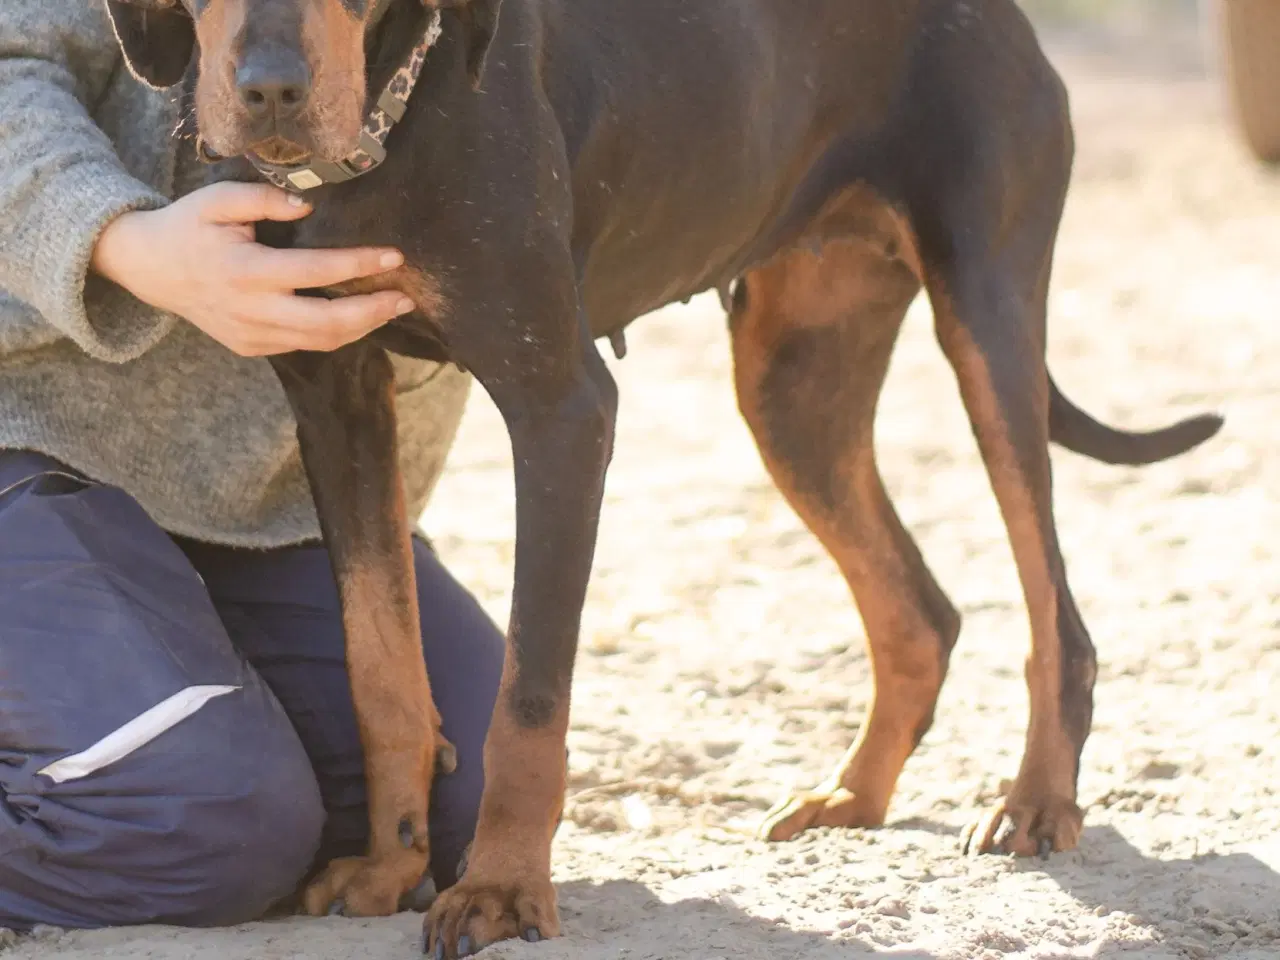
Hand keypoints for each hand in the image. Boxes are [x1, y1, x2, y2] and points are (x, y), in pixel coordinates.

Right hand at [90, 182, 413, 356]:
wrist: (149, 269)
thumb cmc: (188, 226)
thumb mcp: (218, 200)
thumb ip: (264, 199)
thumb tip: (308, 205)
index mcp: (245, 270)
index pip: (315, 271)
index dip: (358, 265)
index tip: (393, 257)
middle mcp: (250, 310)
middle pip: (327, 323)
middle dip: (373, 312)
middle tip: (406, 298)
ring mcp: (251, 335)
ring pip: (319, 342)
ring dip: (361, 328)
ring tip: (391, 309)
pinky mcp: (251, 348)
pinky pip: (302, 346)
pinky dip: (334, 335)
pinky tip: (357, 318)